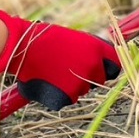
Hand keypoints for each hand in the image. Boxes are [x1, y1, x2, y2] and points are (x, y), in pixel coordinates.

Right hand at [0, 10, 120, 110]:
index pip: (114, 65)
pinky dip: (58, 94)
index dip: (106, 68)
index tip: (100, 69)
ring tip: (53, 72)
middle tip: (68, 70)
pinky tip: (47, 81)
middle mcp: (93, 66)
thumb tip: (97, 63)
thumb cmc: (45, 39)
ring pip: (82, 90)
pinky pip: (67, 99)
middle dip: (87, 77)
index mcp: (96, 49)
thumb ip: (88, 52)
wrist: (23, 47)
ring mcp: (81, 83)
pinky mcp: (67, 96)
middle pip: (98, 80)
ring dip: (71, 85)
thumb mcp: (73, 39)